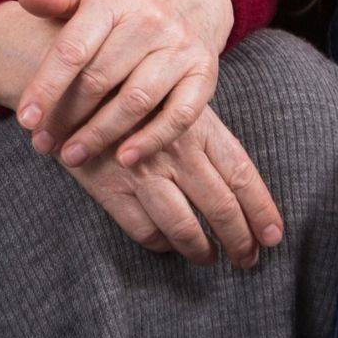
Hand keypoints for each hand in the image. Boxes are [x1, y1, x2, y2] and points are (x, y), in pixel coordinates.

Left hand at [7, 0, 233, 167]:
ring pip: (136, 101)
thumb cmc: (124, 3)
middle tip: (43, 144)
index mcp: (112, 0)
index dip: (46, 87)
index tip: (26, 120)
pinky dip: (152, 139)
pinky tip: (124, 159)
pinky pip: (179, 114)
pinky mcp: (203, 73)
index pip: (72, 50)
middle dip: (67, 117)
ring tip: (72, 156)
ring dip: (101, 135)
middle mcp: (149, 21)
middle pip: (100, 79)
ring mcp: (179, 48)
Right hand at [66, 105, 281, 267]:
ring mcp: (142, 169)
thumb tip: (232, 180)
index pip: (241, 174)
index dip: (261, 209)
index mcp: (197, 124)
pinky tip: (166, 245)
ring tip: (208, 258)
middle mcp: (175, 149)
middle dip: (240, 240)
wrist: (63, 76)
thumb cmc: (123, 85)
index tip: (273, 235)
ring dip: (201, 250)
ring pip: (184, 226)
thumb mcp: (170, 97)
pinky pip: (144, 230)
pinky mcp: (109, 186)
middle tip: (248, 260)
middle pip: (221, 206)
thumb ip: (200, 133)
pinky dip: (160, 243)